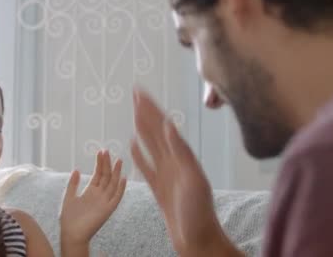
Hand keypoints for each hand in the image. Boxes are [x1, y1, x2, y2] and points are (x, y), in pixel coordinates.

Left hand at [59, 150, 126, 245]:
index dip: (100, 163)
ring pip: (113, 184)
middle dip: (107, 164)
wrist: (71, 234)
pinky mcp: (108, 210)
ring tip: (118, 160)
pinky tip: (123, 178)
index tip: (101, 151)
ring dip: (116, 172)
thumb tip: (76, 169)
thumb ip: (72, 184)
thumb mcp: (68, 197)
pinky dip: (121, 189)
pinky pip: (116, 198)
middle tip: (107, 151)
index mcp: (91, 191)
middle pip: (106, 176)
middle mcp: (99, 195)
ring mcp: (104, 201)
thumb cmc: (69, 219)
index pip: (98, 174)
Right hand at [131, 89, 237, 255]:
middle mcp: (175, 162)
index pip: (164, 125)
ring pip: (151, 145)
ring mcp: (168, 174)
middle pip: (157, 130)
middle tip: (134, 92)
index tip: (140, 91)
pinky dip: (139, 154)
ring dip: (142, 127)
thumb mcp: (192, 181)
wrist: (199, 242)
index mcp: (183, 158)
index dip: (152, 107)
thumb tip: (169, 123)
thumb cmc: (199, 215)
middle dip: (146, 111)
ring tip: (134, 112)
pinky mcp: (160, 188)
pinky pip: (147, 166)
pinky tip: (132, 145)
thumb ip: (181, 152)